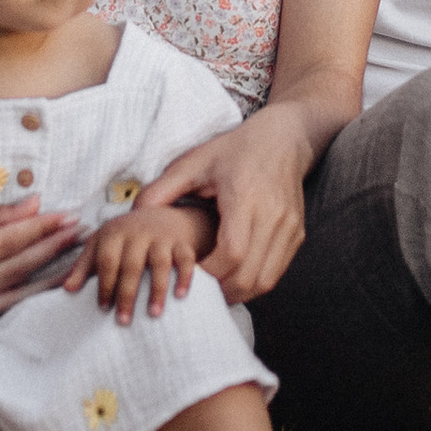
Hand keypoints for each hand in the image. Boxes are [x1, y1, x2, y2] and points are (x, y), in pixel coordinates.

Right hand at [0, 197, 80, 305]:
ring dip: (51, 273)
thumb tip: (34, 204)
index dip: (41, 227)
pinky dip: (31, 295)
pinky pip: (4, 307)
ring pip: (17, 292)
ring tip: (79, 256)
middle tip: (82, 230)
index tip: (68, 215)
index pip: (8, 242)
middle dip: (53, 247)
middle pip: (17, 267)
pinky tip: (53, 284)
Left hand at [67, 204, 211, 323]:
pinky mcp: (182, 242)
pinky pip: (186, 259)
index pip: (107, 260)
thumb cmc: (126, 237)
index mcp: (115, 232)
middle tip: (123, 320)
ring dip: (157, 290)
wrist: (163, 215)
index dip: (105, 284)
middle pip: (131, 265)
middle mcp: (138, 232)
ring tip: (153, 314)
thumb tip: (68, 289)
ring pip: (160, 263)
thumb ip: (84, 265)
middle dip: (127, 294)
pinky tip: (180, 296)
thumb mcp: (102, 243)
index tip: (104, 307)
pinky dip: (185, 277)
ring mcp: (162, 237)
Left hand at [146, 120, 318, 302]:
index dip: (208, 273)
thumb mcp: (194, 162)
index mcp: (245, 196)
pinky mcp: (297, 235)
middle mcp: (272, 215)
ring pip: (265, 281)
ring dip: (237, 292)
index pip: (231, 253)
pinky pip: (276, 273)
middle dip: (220, 291)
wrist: (284, 138)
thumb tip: (132, 216)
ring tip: (213, 288)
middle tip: (196, 289)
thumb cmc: (235, 150)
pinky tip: (233, 276)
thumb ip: (162, 189)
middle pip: (249, 275)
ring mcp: (289, 227)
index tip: (187, 274)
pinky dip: (253, 282)